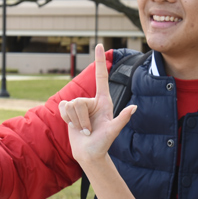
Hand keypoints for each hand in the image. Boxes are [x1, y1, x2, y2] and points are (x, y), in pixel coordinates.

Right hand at [59, 44, 136, 164]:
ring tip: (83, 130)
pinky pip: (63, 108)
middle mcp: (91, 101)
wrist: (89, 153)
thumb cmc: (103, 143)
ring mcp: (80, 106)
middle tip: (89, 130)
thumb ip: (122, 119)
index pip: (101, 77)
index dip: (100, 61)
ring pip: (71, 106)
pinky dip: (66, 119)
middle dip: (81, 119)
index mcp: (104, 101)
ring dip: (75, 121)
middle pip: (79, 101)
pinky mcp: (69, 111)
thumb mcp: (113, 131)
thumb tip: (134, 108)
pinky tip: (73, 126)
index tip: (100, 44)